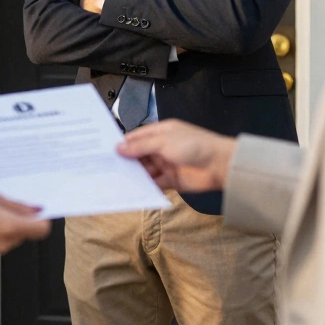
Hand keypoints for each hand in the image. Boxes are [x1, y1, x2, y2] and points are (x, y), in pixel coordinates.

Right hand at [0, 188, 50, 258]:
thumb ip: (16, 205)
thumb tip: (35, 210)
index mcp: (8, 226)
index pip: (41, 229)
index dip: (40, 219)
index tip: (35, 212)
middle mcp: (2, 243)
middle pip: (24, 234)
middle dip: (17, 221)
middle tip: (1, 206)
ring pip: (10, 239)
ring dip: (4, 228)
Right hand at [116, 119, 235, 192]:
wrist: (219, 165)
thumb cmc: (193, 146)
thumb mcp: (163, 142)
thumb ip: (140, 146)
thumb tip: (118, 148)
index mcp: (160, 133)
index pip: (136, 138)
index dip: (122, 144)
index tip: (104, 152)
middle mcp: (161, 148)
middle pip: (138, 155)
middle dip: (125, 161)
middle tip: (105, 169)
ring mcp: (166, 165)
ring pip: (145, 170)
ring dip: (133, 175)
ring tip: (114, 182)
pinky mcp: (171, 181)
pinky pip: (154, 184)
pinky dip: (145, 187)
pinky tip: (131, 191)